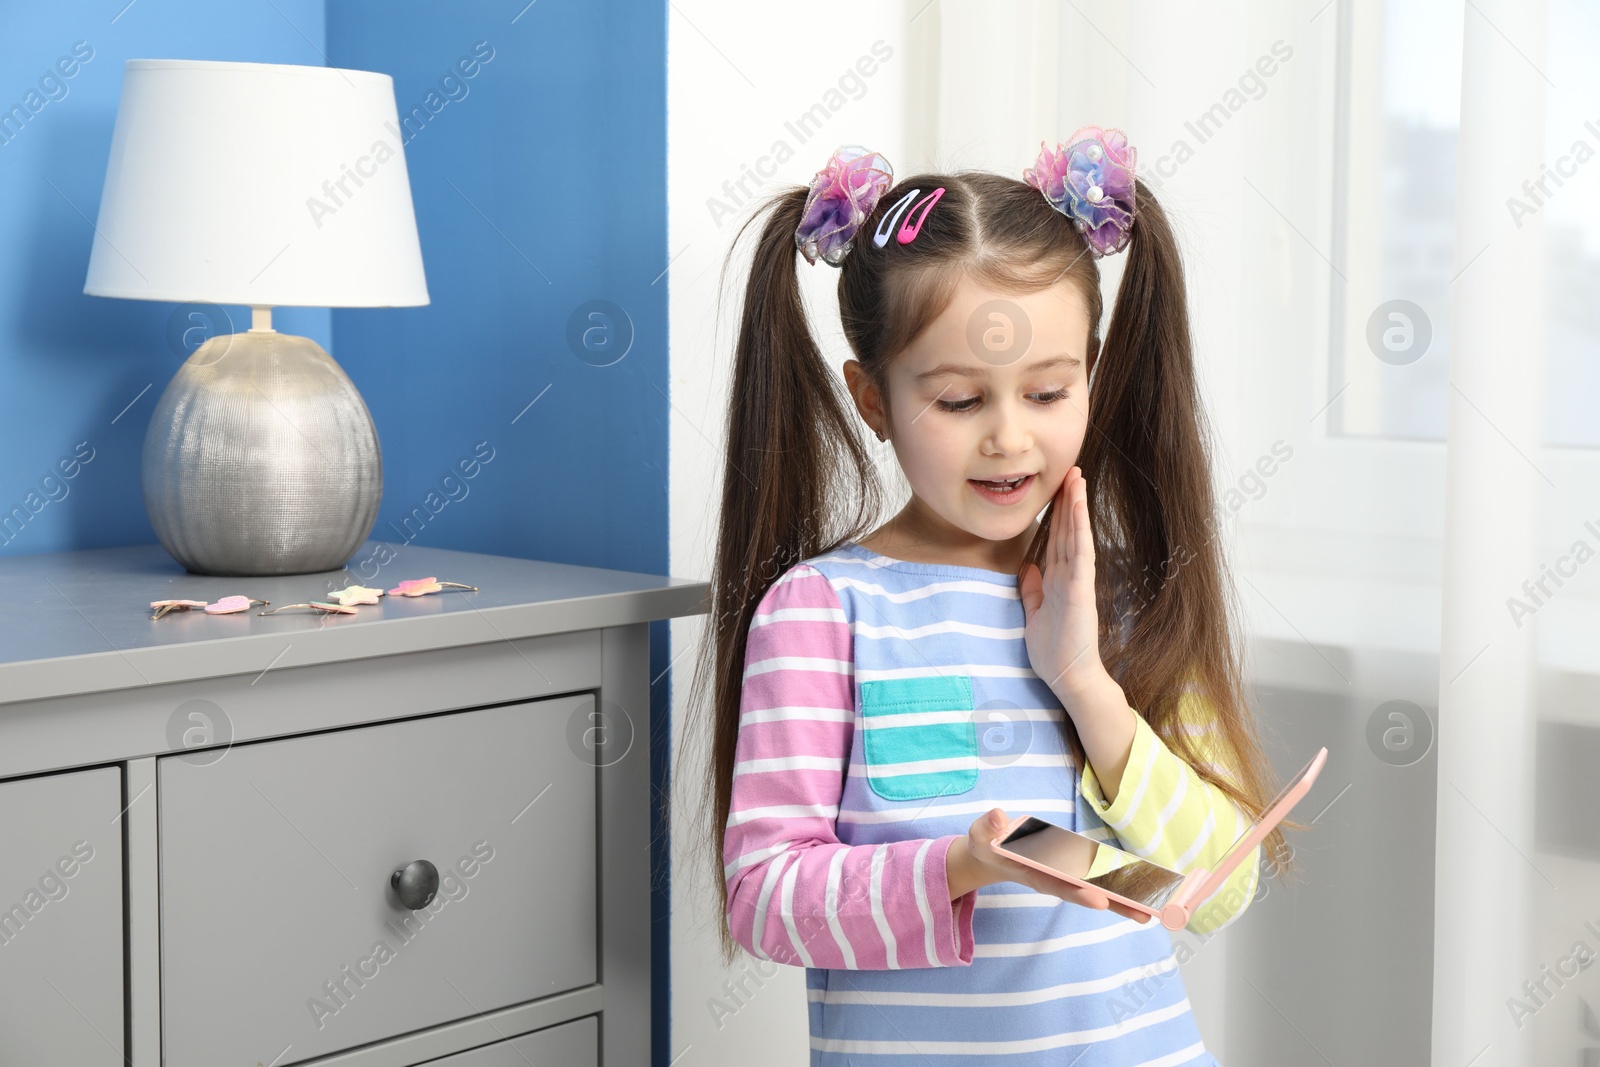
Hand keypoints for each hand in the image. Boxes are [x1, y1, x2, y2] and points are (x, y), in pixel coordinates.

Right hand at [958, 808, 1149, 922]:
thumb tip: (997, 817)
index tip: (1099, 899)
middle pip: (1084, 894)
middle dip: (1113, 904)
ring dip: (1122, 902)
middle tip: (1142, 914)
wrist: (991, 855)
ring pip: (1094, 891)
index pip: (1057, 885)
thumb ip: (987, 827)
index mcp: (1032, 873)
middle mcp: (1052, 880)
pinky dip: (1117, 885)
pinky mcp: (1070, 871)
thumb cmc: (987, 844)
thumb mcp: (980, 835)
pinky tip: (1141, 889)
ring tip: (1151, 912)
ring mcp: (1063, 877)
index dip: (1078, 893)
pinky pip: (1095, 879)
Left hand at [1019, 467, 1109, 705]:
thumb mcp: (1034, 616)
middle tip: (1070, 471)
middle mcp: (1070, 577)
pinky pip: (1080, 553)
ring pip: (1076, 535)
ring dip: (1076, 506)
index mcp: (1058, 582)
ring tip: (1076, 477)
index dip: (1058, 514)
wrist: (1069, 678)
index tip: (1057, 490)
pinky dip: (1080, 529)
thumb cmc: (1054, 652)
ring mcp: (1077, 581)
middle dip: (1068, 501)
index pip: (1058, 540)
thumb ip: (1032, 592)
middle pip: (1068, 531)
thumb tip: (1027, 569)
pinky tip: (1078, 508)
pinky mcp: (1081, 590)